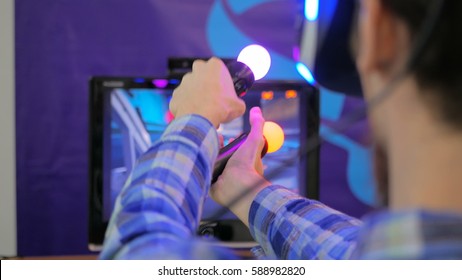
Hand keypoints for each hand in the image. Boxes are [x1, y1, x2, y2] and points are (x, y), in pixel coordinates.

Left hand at [169, 57, 245, 126]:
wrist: (200, 119)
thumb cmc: (221, 108)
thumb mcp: (238, 105)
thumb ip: (237, 102)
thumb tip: (237, 106)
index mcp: (215, 66)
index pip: (218, 67)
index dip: (221, 79)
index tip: (223, 91)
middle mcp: (197, 69)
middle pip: (202, 73)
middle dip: (206, 83)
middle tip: (212, 97)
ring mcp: (184, 81)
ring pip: (191, 86)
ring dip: (196, 95)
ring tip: (203, 110)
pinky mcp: (176, 94)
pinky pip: (183, 99)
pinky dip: (187, 106)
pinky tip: (194, 115)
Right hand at [210, 107, 271, 225]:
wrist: (236, 186)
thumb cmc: (247, 164)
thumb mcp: (253, 140)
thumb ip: (257, 125)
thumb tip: (256, 110)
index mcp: (244, 162)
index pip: (237, 150)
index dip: (231, 142)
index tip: (226, 136)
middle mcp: (234, 170)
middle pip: (223, 155)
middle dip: (218, 146)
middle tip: (212, 139)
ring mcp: (222, 178)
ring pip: (213, 162)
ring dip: (209, 153)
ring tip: (204, 145)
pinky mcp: (211, 184)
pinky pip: (204, 171)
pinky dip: (201, 164)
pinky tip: (198, 156)